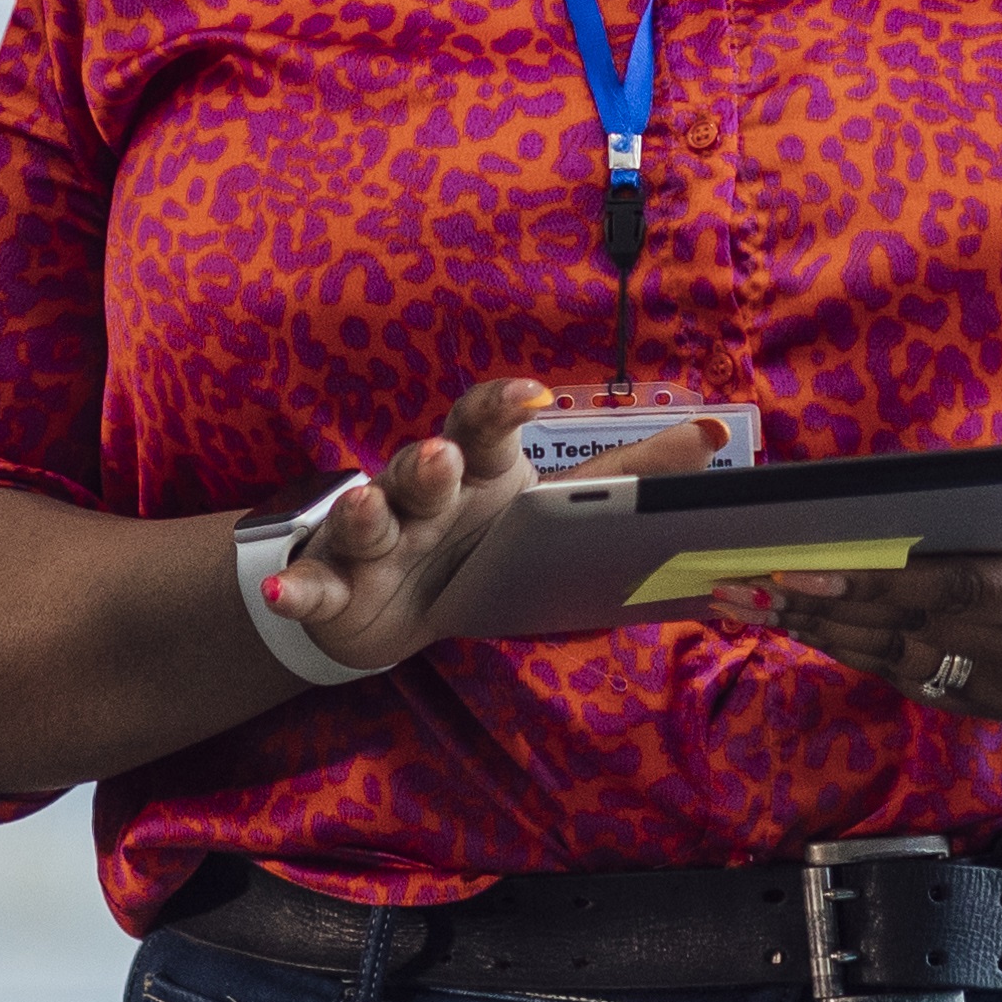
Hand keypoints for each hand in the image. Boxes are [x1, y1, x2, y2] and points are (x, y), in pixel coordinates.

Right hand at [252, 382, 713, 675]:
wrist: (393, 605)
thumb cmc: (479, 542)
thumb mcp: (549, 507)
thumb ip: (627, 475)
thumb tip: (714, 433)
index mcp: (475, 473)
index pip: (483, 426)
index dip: (500, 408)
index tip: (531, 395)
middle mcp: (417, 497)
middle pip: (419, 469)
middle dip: (427, 462)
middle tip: (440, 455)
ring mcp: (370, 541)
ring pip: (363, 520)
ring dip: (360, 512)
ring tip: (363, 503)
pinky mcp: (332, 589)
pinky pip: (313, 585)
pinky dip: (298, 588)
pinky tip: (287, 592)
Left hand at [729, 469, 1001, 725]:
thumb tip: (888, 489)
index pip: (963, 590)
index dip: (879, 582)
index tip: (803, 568)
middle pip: (918, 633)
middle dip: (825, 609)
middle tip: (745, 584)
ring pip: (904, 665)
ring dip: (823, 637)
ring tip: (752, 606)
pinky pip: (916, 683)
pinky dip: (855, 654)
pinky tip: (803, 628)